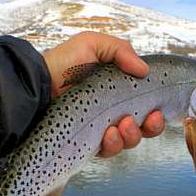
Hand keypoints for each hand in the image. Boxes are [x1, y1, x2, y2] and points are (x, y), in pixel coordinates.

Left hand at [42, 31, 164, 157]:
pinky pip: (108, 151)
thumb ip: (121, 51)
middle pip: (144, 129)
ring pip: (128, 142)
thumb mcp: (93, 45)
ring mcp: (101, 129)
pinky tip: (108, 134)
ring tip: (122, 124)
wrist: (37, 83)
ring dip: (132, 135)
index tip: (158, 111)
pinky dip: (113, 144)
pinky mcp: (88, 143)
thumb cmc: (63, 63)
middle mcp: (114, 113)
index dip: (157, 114)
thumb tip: (144, 70)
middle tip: (147, 119)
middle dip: (151, 127)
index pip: (147, 108)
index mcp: (120, 93)